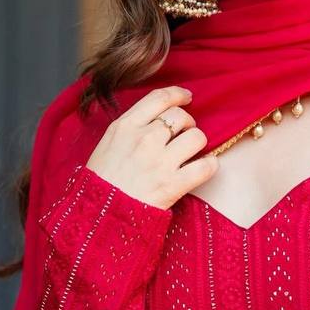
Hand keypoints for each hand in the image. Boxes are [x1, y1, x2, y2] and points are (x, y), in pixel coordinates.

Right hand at [85, 86, 218, 210]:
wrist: (99, 215)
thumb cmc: (101, 180)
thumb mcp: (108, 144)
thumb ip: (131, 128)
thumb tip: (157, 118)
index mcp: (125, 126)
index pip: (160, 98)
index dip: (178, 95)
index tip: (186, 98)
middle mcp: (144, 139)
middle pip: (181, 116)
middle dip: (187, 123)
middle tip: (184, 134)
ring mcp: (160, 162)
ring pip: (197, 137)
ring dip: (198, 143)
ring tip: (191, 152)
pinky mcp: (173, 185)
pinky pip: (206, 166)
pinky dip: (210, 166)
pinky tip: (204, 167)